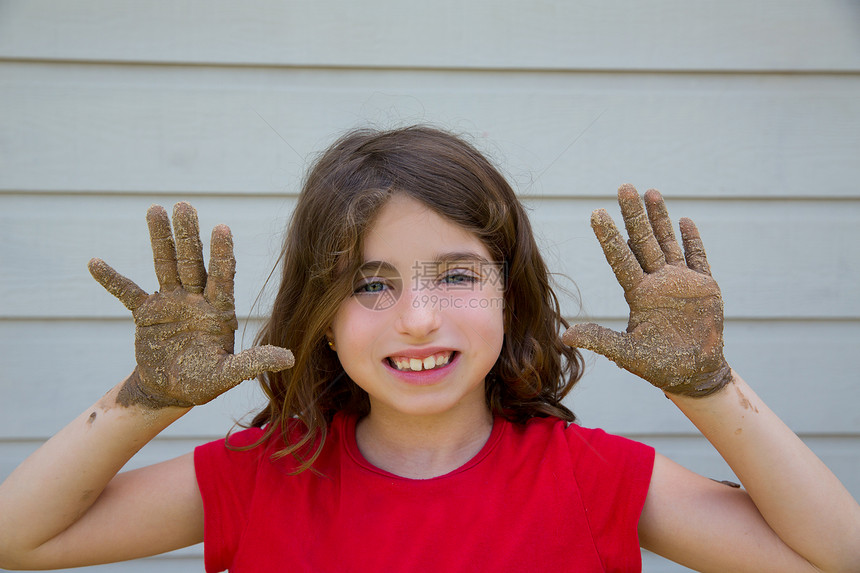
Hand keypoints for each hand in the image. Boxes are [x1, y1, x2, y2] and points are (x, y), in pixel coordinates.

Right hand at [88, 202, 293, 408]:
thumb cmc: (204, 381)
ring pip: (165, 265)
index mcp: (219, 310)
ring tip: (155, 209)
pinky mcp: (146, 313)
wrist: (171, 390)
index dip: (222, 254)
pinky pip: (127, 293)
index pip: (223, 276)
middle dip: (188, 235)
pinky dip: (112, 279)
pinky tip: (96, 262)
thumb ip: (254, 362)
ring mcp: (171, 303)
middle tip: (184, 205)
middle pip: (192, 262)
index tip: (223, 227)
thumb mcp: (229, 375)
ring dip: (159, 238)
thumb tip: (289, 358)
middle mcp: (196, 300)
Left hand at [563, 185, 730, 396]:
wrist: (693, 373)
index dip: (609, 236)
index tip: (596, 212)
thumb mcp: (626, 353)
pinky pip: (698, 258)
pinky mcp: (705, 287)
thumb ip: (600, 340)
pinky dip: (693, 240)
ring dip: (660, 219)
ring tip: (651, 192)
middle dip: (634, 215)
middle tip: (624, 187)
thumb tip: (564, 337)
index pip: (621, 258)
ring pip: (668, 242)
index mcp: (638, 294)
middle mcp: (657, 281)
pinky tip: (685, 220)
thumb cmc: (658, 364)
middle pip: (643, 241)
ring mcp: (681, 281)